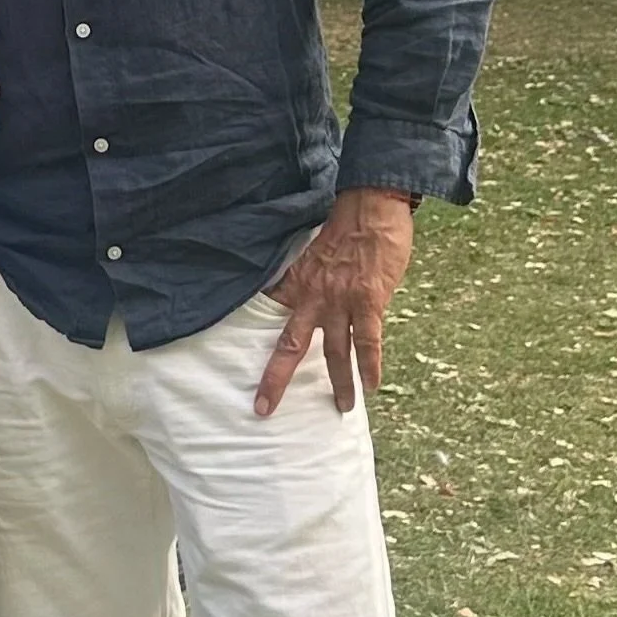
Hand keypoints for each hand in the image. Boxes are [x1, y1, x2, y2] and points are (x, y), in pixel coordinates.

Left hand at [253, 188, 414, 417]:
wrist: (369, 208)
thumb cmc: (344, 230)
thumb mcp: (310, 256)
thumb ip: (308, 283)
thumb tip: (307, 303)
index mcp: (295, 287)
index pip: (270, 321)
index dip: (257, 343)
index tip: (245, 361)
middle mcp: (313, 299)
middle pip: (289, 347)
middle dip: (275, 379)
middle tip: (263, 408)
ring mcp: (341, 302)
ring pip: (335, 352)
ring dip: (339, 383)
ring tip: (342, 407)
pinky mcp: (368, 302)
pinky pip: (369, 341)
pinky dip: (370, 365)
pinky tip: (371, 386)